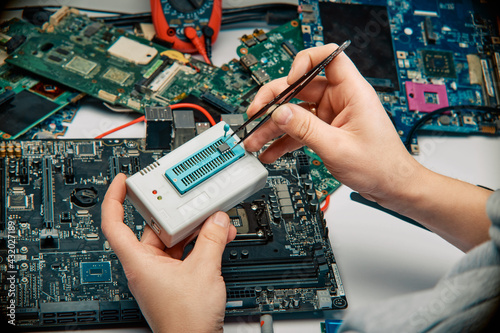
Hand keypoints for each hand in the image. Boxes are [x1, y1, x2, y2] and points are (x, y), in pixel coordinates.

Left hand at [101, 173, 236, 331]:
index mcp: (139, 262)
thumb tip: (216, 220)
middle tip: (188, 198)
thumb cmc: (186, 320)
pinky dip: (199, 243)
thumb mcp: (203, 270)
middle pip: (154, 228)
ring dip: (194, 229)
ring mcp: (161, 273)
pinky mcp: (175, 279)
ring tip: (213, 218)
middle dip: (175, 213)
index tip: (122, 181)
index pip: (114, 224)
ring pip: (173, 240)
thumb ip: (211, 239)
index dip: (115, 198)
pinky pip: (184, 252)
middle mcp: (146, 266)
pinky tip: (218, 237)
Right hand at [245, 44, 491, 250]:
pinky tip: (269, 152)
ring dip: (273, 126)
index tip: (288, 81)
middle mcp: (339, 99)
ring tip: (254, 141)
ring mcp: (331, 115)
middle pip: (300, 86)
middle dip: (274, 101)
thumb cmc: (380, 165)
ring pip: (294, 111)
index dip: (304, 62)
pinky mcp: (325, 130)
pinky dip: (283, 140)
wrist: (391, 186)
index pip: (328, 57)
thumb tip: (279, 112)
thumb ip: (305, 129)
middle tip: (255, 115)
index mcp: (351, 92)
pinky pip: (299, 130)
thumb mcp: (337, 148)